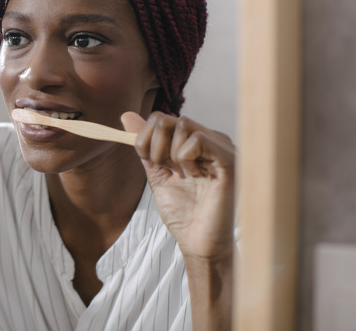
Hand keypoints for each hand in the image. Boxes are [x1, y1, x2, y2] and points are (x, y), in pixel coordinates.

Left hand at [121, 111, 234, 260]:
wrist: (198, 241)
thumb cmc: (183, 212)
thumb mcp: (157, 173)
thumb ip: (145, 145)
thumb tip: (126, 115)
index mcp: (195, 142)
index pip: (161, 118)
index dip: (145, 138)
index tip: (150, 162)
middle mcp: (211, 140)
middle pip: (169, 118)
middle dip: (154, 146)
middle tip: (165, 169)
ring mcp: (222, 148)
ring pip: (182, 124)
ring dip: (170, 153)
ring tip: (182, 175)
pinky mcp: (229, 159)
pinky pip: (198, 139)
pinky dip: (185, 158)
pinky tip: (195, 176)